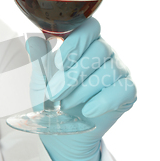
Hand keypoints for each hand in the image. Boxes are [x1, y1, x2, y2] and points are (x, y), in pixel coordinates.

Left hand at [26, 18, 136, 160]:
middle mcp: (105, 52)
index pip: (89, 27)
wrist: (63, 133)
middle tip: (55, 93)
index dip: (76, 42)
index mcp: (84, 42)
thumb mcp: (40, 80)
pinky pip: (123, 89)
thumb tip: (31, 39)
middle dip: (74, 74)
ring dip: (84, 90)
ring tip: (66, 105)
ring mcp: (119, 70)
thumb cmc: (52, 100)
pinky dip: (104, 101)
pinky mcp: (128, 91)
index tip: (59, 63)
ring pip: (109, 71)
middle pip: (99, 50)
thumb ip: (38, 58)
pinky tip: (88, 110)